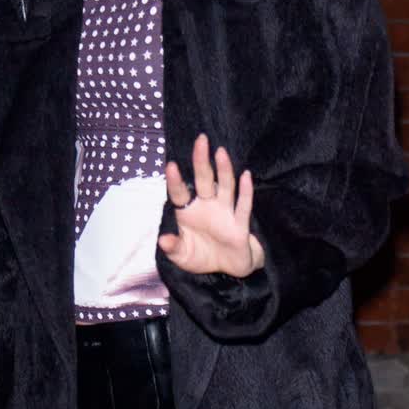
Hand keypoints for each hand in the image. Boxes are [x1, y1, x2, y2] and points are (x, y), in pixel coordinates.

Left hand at [159, 134, 264, 277]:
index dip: (175, 181)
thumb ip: (173, 248)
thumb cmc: (202, 256)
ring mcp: (225, 213)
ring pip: (225, 187)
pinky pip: (243, 207)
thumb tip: (163, 240)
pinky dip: (246, 192)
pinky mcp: (240, 225)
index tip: (171, 165)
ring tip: (220, 152)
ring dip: (223, 170)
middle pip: (204, 180)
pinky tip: (246, 176)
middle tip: (200, 140)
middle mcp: (207, 207)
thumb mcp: (182, 256)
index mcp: (188, 211)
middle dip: (201, 161)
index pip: (180, 193)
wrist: (228, 269)